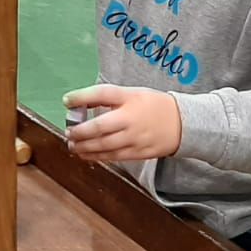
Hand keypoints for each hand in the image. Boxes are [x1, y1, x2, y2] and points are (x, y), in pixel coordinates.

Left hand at [63, 85, 181, 161]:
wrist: (184, 124)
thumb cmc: (153, 106)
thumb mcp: (132, 93)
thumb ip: (107, 96)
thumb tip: (78, 101)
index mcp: (130, 100)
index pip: (102, 94)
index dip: (81, 97)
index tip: (66, 101)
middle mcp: (131, 120)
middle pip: (99, 127)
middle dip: (79, 132)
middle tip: (68, 132)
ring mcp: (135, 139)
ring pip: (104, 146)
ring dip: (84, 147)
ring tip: (73, 145)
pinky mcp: (138, 153)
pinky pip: (113, 157)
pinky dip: (97, 156)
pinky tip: (86, 154)